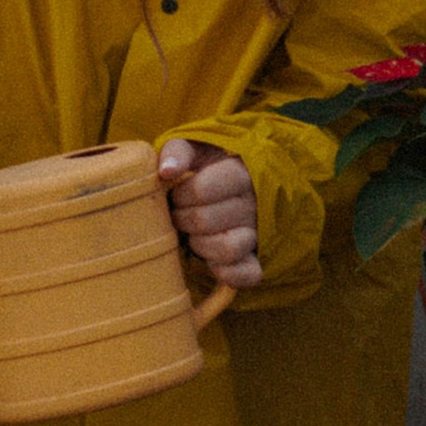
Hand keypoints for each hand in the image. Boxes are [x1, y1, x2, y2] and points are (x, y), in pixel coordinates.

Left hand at [159, 138, 261, 289]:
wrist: (236, 190)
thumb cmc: (208, 169)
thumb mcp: (195, 150)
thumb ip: (178, 151)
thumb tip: (166, 171)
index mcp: (242, 172)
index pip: (203, 189)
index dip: (180, 196)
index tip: (176, 195)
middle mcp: (255, 204)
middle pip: (205, 221)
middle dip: (182, 220)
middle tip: (178, 216)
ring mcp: (259, 235)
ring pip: (227, 249)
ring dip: (200, 245)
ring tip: (193, 236)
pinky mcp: (257, 261)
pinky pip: (248, 275)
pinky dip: (227, 272)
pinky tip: (211, 261)